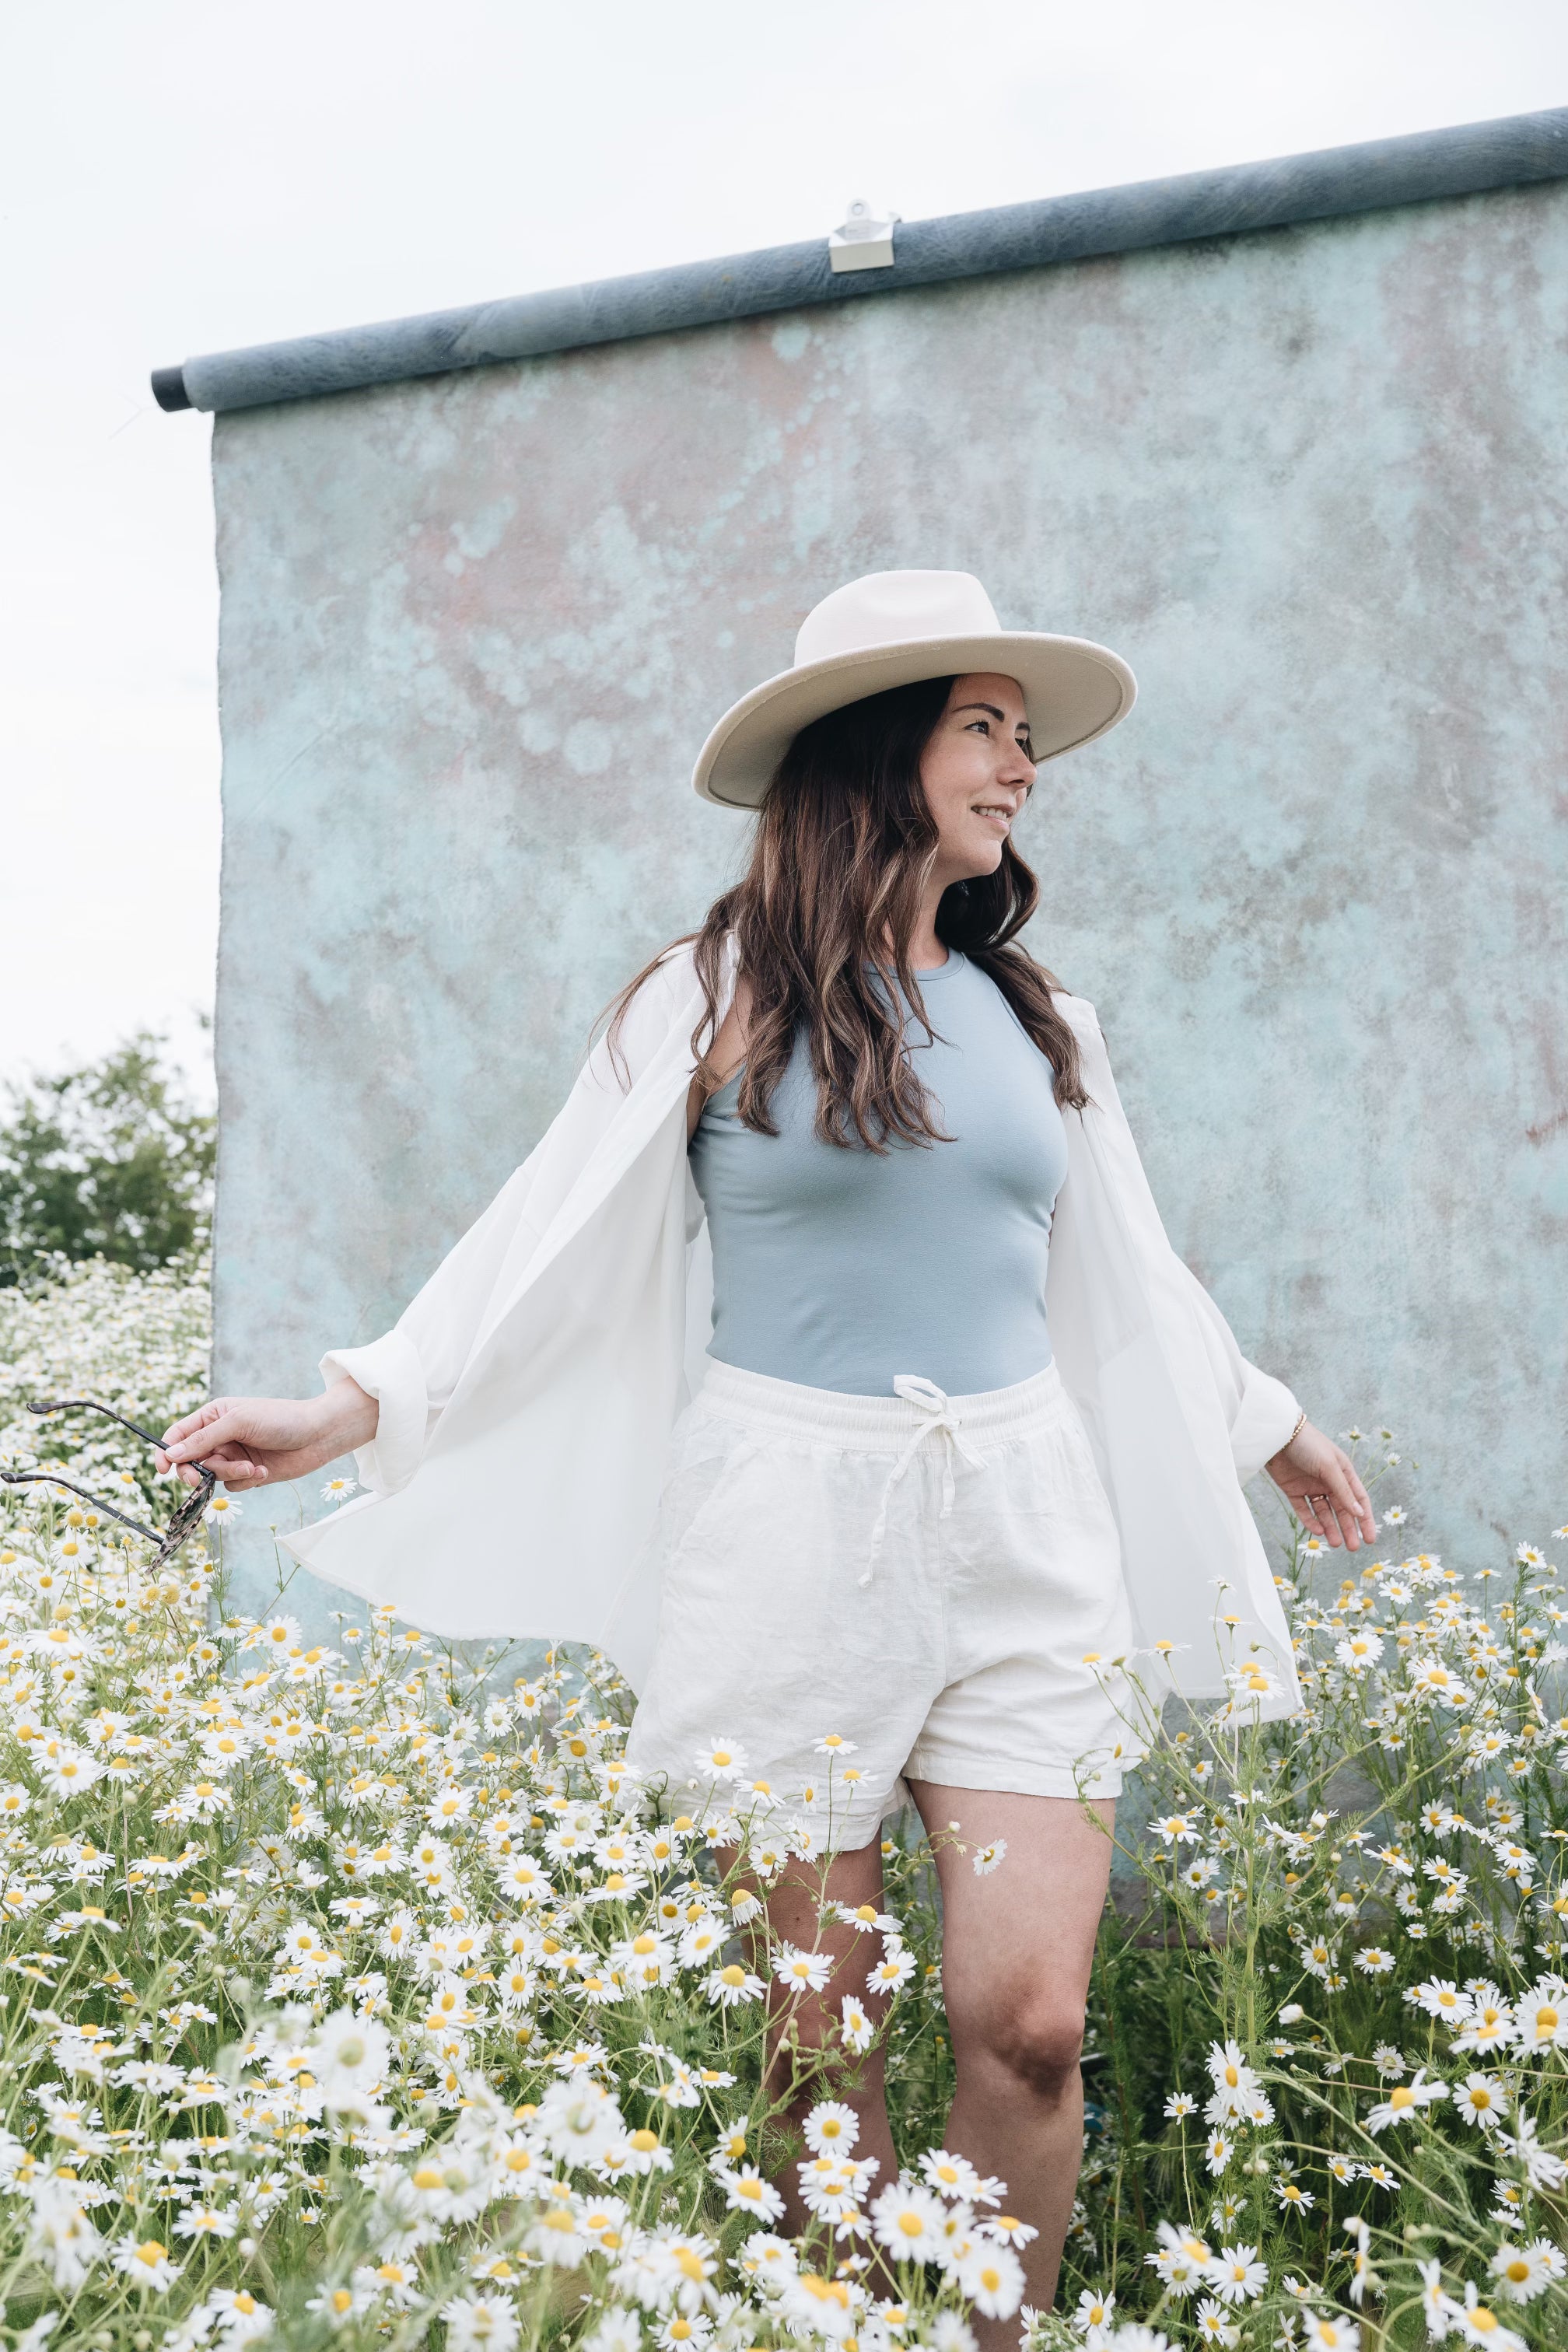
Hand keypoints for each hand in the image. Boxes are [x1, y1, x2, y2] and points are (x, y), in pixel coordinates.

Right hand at [156, 1382, 377, 1491]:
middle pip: (190, 1460)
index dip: (167, 1452)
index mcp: (214, 1416)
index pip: (179, 1435)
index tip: (163, 1468)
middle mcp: (220, 1436)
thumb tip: (170, 1454)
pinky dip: (245, 1480)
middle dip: (195, 1471)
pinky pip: (232, 1485)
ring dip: (229, 1474)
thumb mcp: (238, 1422)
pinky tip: (263, 1471)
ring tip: (252, 1467)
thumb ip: (203, 1439)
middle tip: (201, 1478)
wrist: (318, 1435)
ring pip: (212, 1475)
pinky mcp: (248, 1473)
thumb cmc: (280, 1419)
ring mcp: (234, 1455)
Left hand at [1265, 1419, 1376, 1550]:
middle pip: (1341, 1509)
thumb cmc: (1309, 1445)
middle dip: (1348, 1528)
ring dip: (1330, 1527)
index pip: (1358, 1499)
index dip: (1365, 1519)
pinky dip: (1310, 1521)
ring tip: (1336, 1543)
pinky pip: (1304, 1509)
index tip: (1370, 1538)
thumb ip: (1344, 1491)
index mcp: (1343, 1472)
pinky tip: (1318, 1531)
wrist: (1277, 1435)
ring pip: (1323, 1512)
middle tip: (1352, 1548)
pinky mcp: (1293, 1489)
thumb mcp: (1330, 1467)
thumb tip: (1359, 1513)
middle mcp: (1328, 1480)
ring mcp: (1311, 1486)